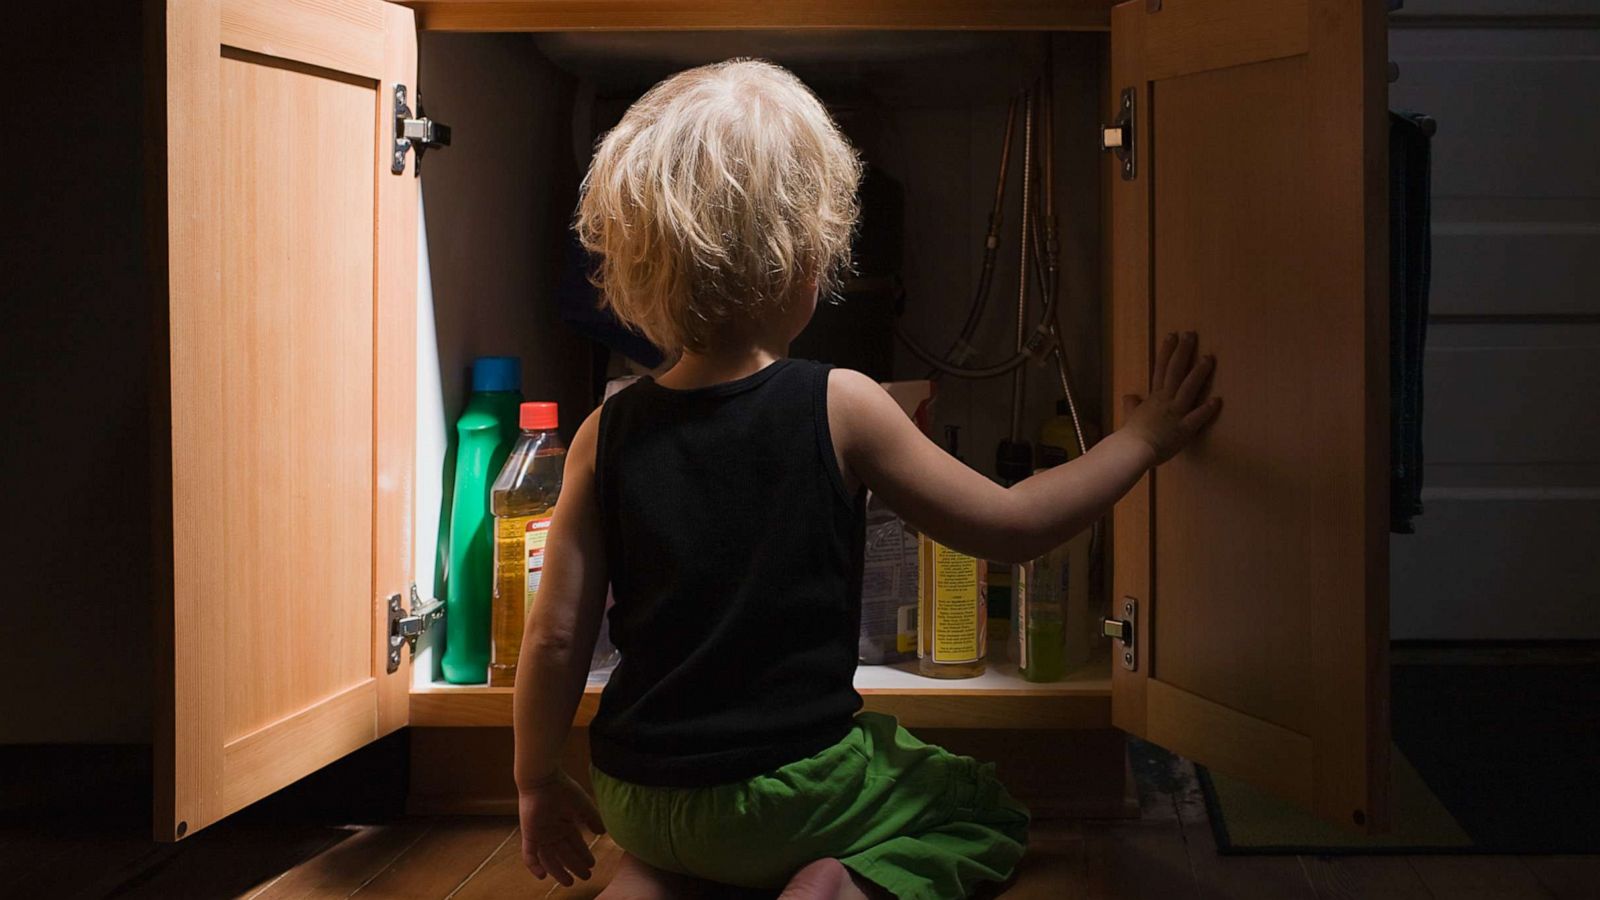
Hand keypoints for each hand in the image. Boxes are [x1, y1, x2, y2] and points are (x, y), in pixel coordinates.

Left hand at [518, 769, 605, 885]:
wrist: (543, 779)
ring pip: (549, 858)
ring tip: (570, 882)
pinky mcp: (529, 834)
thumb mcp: (583, 805)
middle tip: (586, 877)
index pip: (576, 844)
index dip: (584, 855)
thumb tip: (603, 833)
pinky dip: (534, 866)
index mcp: (565, 824)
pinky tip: (543, 876)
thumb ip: (592, 819)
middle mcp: (553, 832)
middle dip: (575, 866)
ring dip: (558, 871)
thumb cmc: (563, 789)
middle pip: (564, 854)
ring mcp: (541, 834)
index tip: (592, 864)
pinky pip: (529, 854)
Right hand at [1121, 331, 1221, 464]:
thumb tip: (1129, 396)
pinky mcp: (1183, 429)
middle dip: (1183, 352)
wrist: (1132, 450)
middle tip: (1191, 334)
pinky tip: (1218, 400)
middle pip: (1175, 371)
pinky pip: (1196, 418)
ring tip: (1209, 358)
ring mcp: (1175, 413)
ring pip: (1187, 388)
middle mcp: (1165, 401)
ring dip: (1198, 373)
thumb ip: (1132, 405)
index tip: (1173, 335)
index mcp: (1154, 398)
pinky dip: (1206, 409)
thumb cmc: (1131, 435)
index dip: (1167, 351)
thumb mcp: (1130, 416)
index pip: (1160, 369)